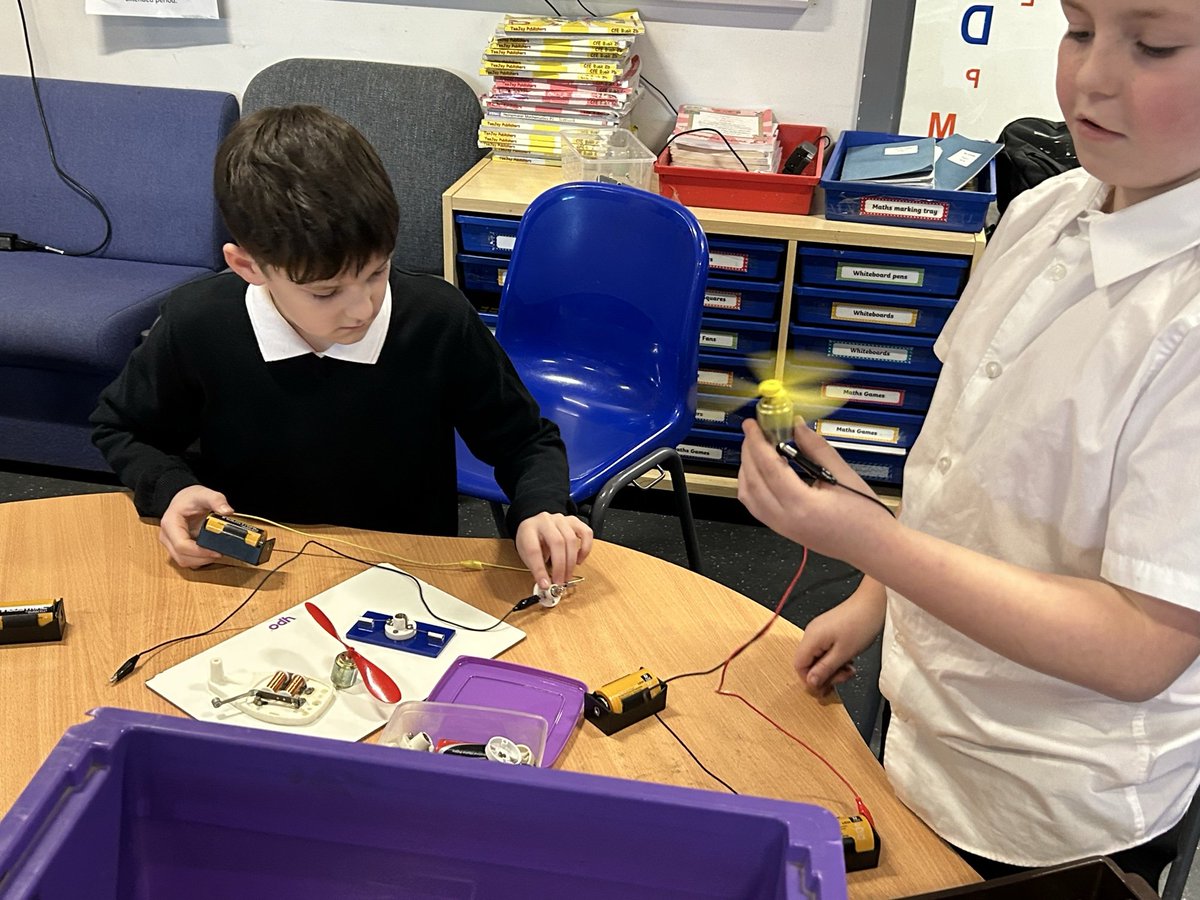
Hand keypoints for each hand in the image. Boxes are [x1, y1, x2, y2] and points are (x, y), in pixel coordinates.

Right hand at [159, 485, 233, 568]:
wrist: (184, 499)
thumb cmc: (190, 497)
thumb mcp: (205, 494)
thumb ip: (217, 500)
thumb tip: (227, 511)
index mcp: (170, 523)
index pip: (181, 545)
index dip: (200, 552)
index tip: (217, 551)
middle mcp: (166, 536)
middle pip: (182, 557)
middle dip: (203, 558)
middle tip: (220, 553)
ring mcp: (170, 544)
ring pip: (184, 561)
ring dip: (201, 561)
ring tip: (216, 552)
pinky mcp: (176, 548)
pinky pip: (187, 560)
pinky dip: (199, 560)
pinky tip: (210, 552)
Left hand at [514, 512, 592, 589]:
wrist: (536, 526)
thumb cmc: (531, 541)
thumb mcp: (526, 554)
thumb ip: (536, 568)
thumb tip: (546, 585)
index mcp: (528, 529)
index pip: (534, 550)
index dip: (540, 570)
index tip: (545, 584)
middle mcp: (545, 520)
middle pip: (557, 543)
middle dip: (560, 566)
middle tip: (560, 582)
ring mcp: (560, 519)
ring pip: (571, 539)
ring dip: (571, 562)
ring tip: (567, 575)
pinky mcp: (573, 521)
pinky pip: (586, 533)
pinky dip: (585, 549)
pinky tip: (578, 560)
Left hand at [737, 418, 888, 562]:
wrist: (874, 548)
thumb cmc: (866, 518)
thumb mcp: (844, 475)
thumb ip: (816, 448)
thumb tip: (797, 427)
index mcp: (802, 506)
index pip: (768, 467)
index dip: (757, 442)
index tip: (753, 424)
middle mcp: (786, 520)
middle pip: (752, 480)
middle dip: (749, 452)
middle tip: (754, 431)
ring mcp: (782, 528)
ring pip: (748, 496)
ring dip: (747, 469)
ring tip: (757, 448)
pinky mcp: (783, 530)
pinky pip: (756, 506)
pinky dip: (752, 485)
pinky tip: (762, 471)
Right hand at [795, 582, 886, 694]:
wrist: (872, 604)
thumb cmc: (860, 625)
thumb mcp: (843, 653)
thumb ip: (825, 669)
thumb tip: (810, 683)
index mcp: (811, 638)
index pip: (799, 666)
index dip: (810, 680)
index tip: (826, 688)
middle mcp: (811, 634)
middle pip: (808, 663)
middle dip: (825, 674)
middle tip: (843, 677)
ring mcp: (819, 631)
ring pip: (818, 658)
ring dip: (832, 667)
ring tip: (849, 668)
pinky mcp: (827, 630)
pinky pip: (825, 650)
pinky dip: (835, 658)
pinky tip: (848, 659)